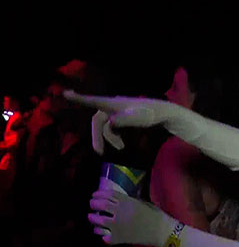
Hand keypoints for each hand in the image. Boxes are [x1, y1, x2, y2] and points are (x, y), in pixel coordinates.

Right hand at [64, 91, 189, 154]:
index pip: (93, 101)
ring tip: (121, 149)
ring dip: (110, 138)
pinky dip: (115, 136)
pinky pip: (113, 128)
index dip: (79, 99)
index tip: (65, 93)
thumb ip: (123, 120)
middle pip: (98, 121)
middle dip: (98, 137)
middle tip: (99, 153)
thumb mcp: (138, 118)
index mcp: (114, 104)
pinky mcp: (125, 118)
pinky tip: (122, 144)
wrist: (166, 114)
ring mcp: (119, 112)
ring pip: (106, 126)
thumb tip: (109, 123)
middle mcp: (114, 106)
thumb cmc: (152, 115)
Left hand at [88, 189, 175, 246]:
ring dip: (93, 218)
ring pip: (97, 220)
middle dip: (93, 204)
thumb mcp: (141, 203)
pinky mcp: (117, 238)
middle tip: (92, 205)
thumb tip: (115, 200)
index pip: (107, 194)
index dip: (98, 194)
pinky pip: (103, 236)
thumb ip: (127, 201)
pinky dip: (101, 234)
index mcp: (126, 201)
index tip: (94, 195)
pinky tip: (103, 233)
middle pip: (99, 205)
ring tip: (92, 218)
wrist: (161, 231)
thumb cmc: (155, 215)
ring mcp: (116, 226)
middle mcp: (118, 212)